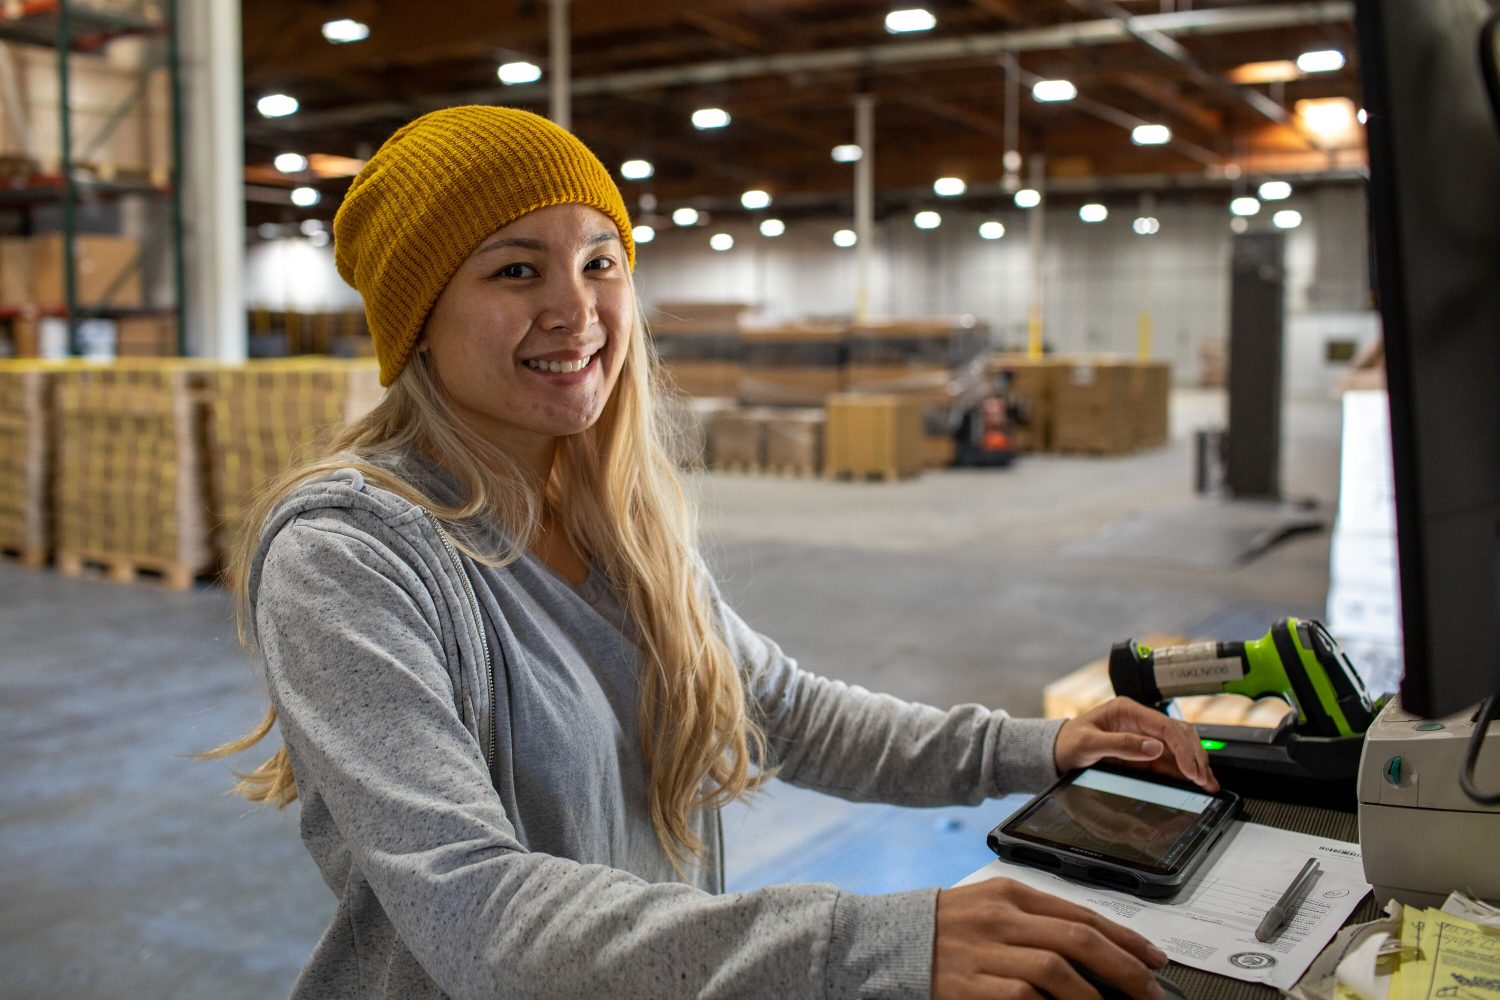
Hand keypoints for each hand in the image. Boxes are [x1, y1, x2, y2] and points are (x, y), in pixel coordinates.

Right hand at [932, 877, 1167, 998]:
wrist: (886, 941)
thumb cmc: (946, 929)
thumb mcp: (990, 908)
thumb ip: (1036, 921)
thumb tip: (1095, 948)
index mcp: (1010, 892)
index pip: (1081, 914)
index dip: (1126, 938)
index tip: (1154, 960)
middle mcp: (1000, 918)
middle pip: (1079, 939)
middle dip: (1125, 968)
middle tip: (1151, 992)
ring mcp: (984, 952)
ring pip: (1057, 969)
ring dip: (1095, 996)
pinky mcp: (970, 987)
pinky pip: (1024, 997)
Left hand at [1054, 697, 1218, 791]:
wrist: (1057, 750)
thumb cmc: (1068, 741)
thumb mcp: (1088, 744)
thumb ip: (1120, 744)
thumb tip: (1153, 747)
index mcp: (1127, 711)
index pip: (1165, 726)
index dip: (1182, 748)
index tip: (1191, 769)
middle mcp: (1139, 720)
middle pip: (1179, 734)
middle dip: (1195, 756)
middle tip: (1204, 779)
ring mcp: (1143, 735)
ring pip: (1179, 746)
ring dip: (1195, 763)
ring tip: (1208, 782)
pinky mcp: (1143, 751)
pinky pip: (1170, 759)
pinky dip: (1184, 770)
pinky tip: (1195, 780)